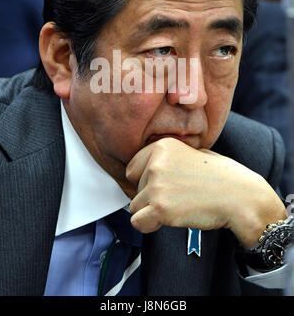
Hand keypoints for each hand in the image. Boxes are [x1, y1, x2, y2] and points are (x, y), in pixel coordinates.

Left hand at [126, 137, 285, 248]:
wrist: (240, 197)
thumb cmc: (222, 177)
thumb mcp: (193, 153)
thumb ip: (169, 158)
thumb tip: (148, 169)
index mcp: (162, 146)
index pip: (133, 168)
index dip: (146, 180)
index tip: (164, 186)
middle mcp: (156, 163)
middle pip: (135, 188)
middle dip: (151, 196)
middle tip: (178, 197)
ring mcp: (157, 185)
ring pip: (135, 206)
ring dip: (151, 211)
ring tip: (177, 207)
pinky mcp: (161, 208)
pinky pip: (138, 222)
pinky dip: (149, 225)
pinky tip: (168, 219)